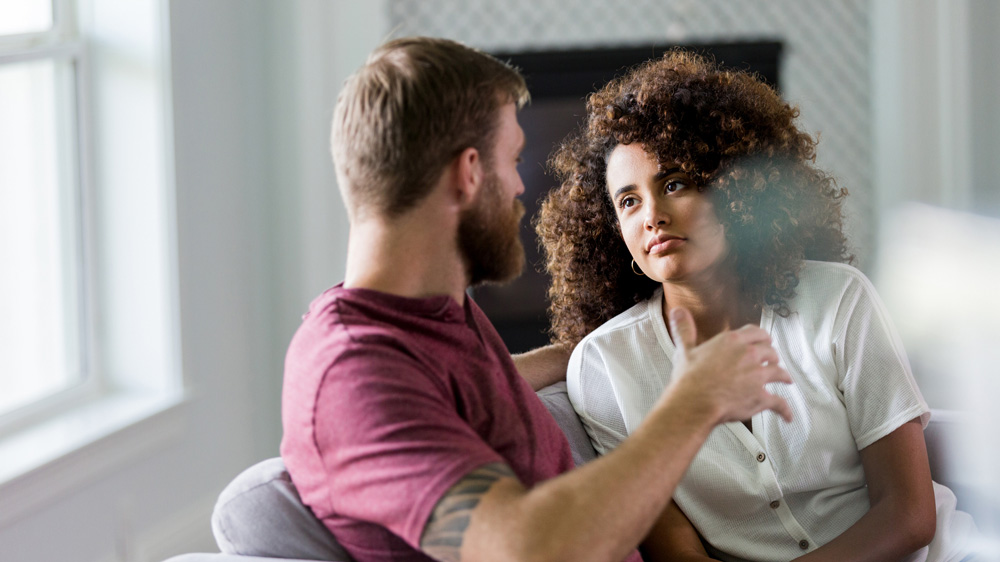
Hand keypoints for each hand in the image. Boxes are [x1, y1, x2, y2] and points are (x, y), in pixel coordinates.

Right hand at [667, 307, 792, 423]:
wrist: (694, 403)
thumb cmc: (689, 380)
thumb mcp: (685, 349)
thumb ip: (684, 329)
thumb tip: (678, 312)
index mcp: (732, 341)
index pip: (755, 333)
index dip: (761, 337)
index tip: (764, 339)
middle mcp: (748, 355)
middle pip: (770, 351)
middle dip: (772, 356)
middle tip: (772, 359)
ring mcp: (758, 376)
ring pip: (779, 372)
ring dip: (783, 376)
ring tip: (785, 379)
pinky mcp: (761, 397)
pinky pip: (779, 402)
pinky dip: (785, 409)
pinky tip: (787, 414)